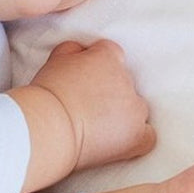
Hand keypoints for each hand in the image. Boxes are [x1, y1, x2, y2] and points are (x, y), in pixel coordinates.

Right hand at [30, 39, 154, 170]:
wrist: (48, 126)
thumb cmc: (46, 95)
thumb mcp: (55, 60)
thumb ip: (73, 50)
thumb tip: (81, 51)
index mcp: (108, 57)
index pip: (111, 55)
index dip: (96, 68)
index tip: (83, 80)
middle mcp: (127, 79)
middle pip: (124, 83)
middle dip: (108, 92)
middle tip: (84, 106)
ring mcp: (135, 108)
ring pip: (136, 108)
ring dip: (121, 115)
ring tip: (96, 127)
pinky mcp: (137, 135)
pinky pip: (147, 135)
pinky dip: (136, 138)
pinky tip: (119, 142)